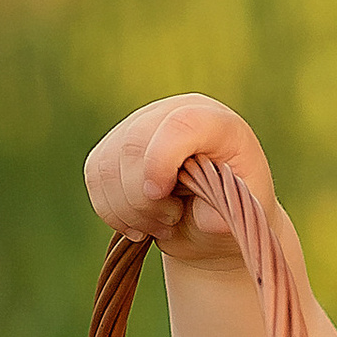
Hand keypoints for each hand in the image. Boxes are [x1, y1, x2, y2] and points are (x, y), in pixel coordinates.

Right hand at [83, 93, 276, 263]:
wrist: (210, 221)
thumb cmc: (231, 212)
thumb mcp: (241, 217)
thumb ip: (224, 214)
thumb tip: (208, 217)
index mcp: (215, 122)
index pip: (181, 124)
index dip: (162, 159)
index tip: (161, 195)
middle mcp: (172, 112)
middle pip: (133, 145)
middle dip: (145, 198)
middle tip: (172, 221)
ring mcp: (138, 126)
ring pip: (107, 167)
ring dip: (129, 210)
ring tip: (161, 224)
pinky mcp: (113, 149)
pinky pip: (95, 179)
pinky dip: (112, 211)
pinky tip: (139, 222)